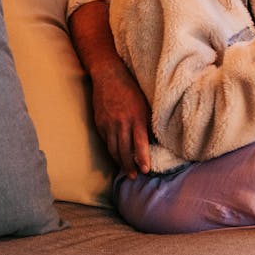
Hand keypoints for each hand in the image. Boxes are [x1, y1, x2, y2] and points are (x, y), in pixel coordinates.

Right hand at [91, 62, 152, 178]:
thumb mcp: (146, 105)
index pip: (140, 143)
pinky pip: (106, 142)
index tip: (146, 170)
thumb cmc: (133, 90)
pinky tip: (117, 157)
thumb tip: (155, 140)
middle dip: (130, 166)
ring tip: (126, 171)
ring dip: (120, 162)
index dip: (143, 158)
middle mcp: (122, 123)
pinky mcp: (99, 124)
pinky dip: (112, 151)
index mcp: (136, 118)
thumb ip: (148, 122)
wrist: (109, 77)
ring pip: (113, 149)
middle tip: (135, 177)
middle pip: (125, 150)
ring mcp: (108, 124)